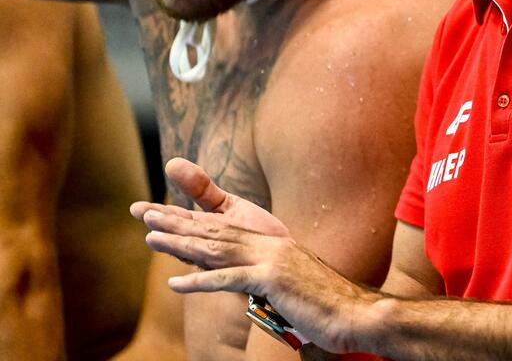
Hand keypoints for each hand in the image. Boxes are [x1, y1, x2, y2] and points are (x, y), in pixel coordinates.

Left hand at [132, 159, 379, 352]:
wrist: (355, 312)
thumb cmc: (325, 303)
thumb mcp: (292, 285)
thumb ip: (270, 278)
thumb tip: (253, 280)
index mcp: (273, 243)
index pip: (224, 227)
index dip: (191, 219)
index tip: (162, 215)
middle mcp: (270, 244)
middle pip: (215, 231)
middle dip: (177, 222)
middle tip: (143, 213)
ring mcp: (272, 260)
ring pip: (218, 248)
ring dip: (180, 243)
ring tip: (150, 238)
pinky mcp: (273, 280)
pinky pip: (231, 279)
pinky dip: (201, 281)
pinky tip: (176, 283)